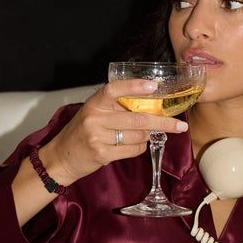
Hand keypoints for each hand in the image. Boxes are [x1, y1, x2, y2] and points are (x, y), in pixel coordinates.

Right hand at [40, 79, 187, 186]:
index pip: (114, 89)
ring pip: (138, 136)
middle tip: (180, 125)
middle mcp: (94, 117)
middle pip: (137, 118)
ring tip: (144, 135)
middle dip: (163, 122)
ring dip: (148, 137)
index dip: (134, 86)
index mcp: (94, 103)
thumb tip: (152, 105)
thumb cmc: (83, 132)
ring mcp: (97, 136)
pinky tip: (134, 146)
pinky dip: (140, 148)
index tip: (154, 86)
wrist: (62, 157)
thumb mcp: (96, 113)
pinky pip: (132, 150)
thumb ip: (117, 107)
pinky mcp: (101, 154)